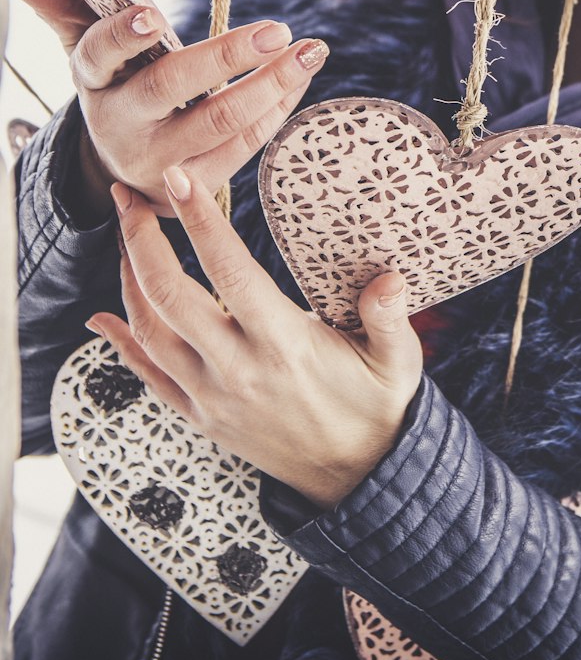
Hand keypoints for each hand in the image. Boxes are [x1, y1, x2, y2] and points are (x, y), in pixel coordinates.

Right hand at [13, 0, 327, 218]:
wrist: (125, 171)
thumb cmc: (117, 87)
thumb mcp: (86, 48)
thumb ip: (61, 2)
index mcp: (94, 84)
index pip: (98, 56)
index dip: (123, 36)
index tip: (152, 14)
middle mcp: (123, 124)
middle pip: (174, 88)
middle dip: (228, 56)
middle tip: (276, 28)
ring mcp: (161, 161)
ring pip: (222, 120)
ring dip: (273, 84)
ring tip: (311, 50)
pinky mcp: (197, 185)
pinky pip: (245, 145)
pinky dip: (278, 110)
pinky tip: (300, 79)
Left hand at [86, 167, 423, 506]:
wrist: (358, 478)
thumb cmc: (377, 406)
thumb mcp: (397, 361)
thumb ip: (389, 317)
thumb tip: (389, 279)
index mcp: (285, 346)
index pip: (231, 273)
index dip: (201, 223)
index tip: (180, 181)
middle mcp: (239, 371)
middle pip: (170, 297)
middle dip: (142, 241)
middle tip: (130, 198)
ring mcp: (213, 398)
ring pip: (150, 333)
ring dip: (129, 281)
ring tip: (128, 238)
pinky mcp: (202, 417)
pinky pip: (148, 377)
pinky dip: (121, 343)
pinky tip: (105, 315)